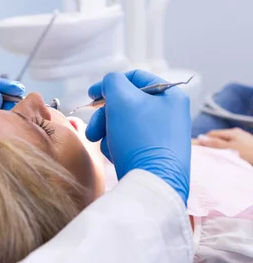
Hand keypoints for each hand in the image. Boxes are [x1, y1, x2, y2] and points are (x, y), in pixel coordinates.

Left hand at [0, 77, 24, 116]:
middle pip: (3, 89)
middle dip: (13, 91)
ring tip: (17, 109)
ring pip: (9, 99)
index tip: (14, 88)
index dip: (4, 84)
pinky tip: (18, 116)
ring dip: (15, 103)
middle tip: (21, 93)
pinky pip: (11, 110)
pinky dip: (15, 112)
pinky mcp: (2, 112)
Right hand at [85, 71, 190, 204]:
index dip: (109, 84)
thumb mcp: (121, 98)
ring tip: (104, 145)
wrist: (153, 184)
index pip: (135, 78)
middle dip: (105, 115)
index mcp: (171, 95)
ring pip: (125, 123)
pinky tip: (116, 156)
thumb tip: (109, 86)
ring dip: (109, 131)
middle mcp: (172, 114)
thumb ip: (112, 81)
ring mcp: (165, 136)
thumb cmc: (140, 136)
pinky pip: (131, 142)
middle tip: (93, 129)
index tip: (91, 95)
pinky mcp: (157, 156)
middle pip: (128, 103)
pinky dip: (118, 146)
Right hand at [196, 128, 252, 164]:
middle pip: (218, 140)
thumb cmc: (250, 153)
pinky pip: (232, 151)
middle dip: (211, 147)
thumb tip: (199, 138)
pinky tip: (227, 163)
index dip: (204, 141)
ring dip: (220, 153)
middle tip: (205, 157)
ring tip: (216, 161)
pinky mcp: (246, 150)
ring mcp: (242, 142)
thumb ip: (216, 144)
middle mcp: (236, 135)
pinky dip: (227, 156)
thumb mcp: (231, 148)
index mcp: (232, 132)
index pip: (212, 134)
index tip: (197, 150)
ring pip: (225, 146)